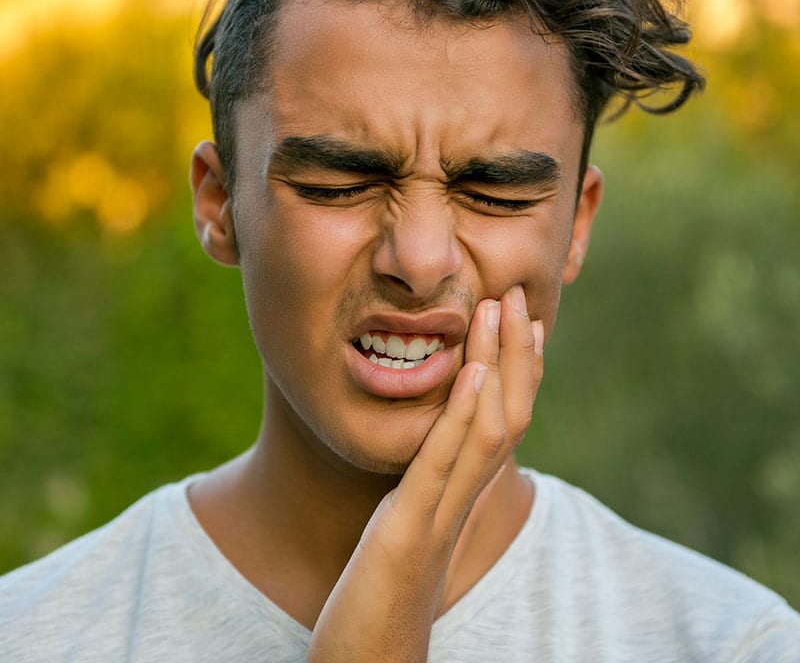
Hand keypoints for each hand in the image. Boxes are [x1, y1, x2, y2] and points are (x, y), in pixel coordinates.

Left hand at [306, 285, 543, 662]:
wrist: (371, 659)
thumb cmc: (384, 596)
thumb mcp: (408, 526)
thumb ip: (425, 488)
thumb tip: (432, 451)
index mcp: (460, 495)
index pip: (505, 421)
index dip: (521, 370)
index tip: (527, 320)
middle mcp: (463, 501)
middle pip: (510, 414)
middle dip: (517, 352)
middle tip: (519, 295)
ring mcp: (441, 514)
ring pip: (488, 430)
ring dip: (498, 366)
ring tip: (500, 311)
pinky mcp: (409, 529)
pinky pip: (443, 465)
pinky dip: (464, 415)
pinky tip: (473, 374)